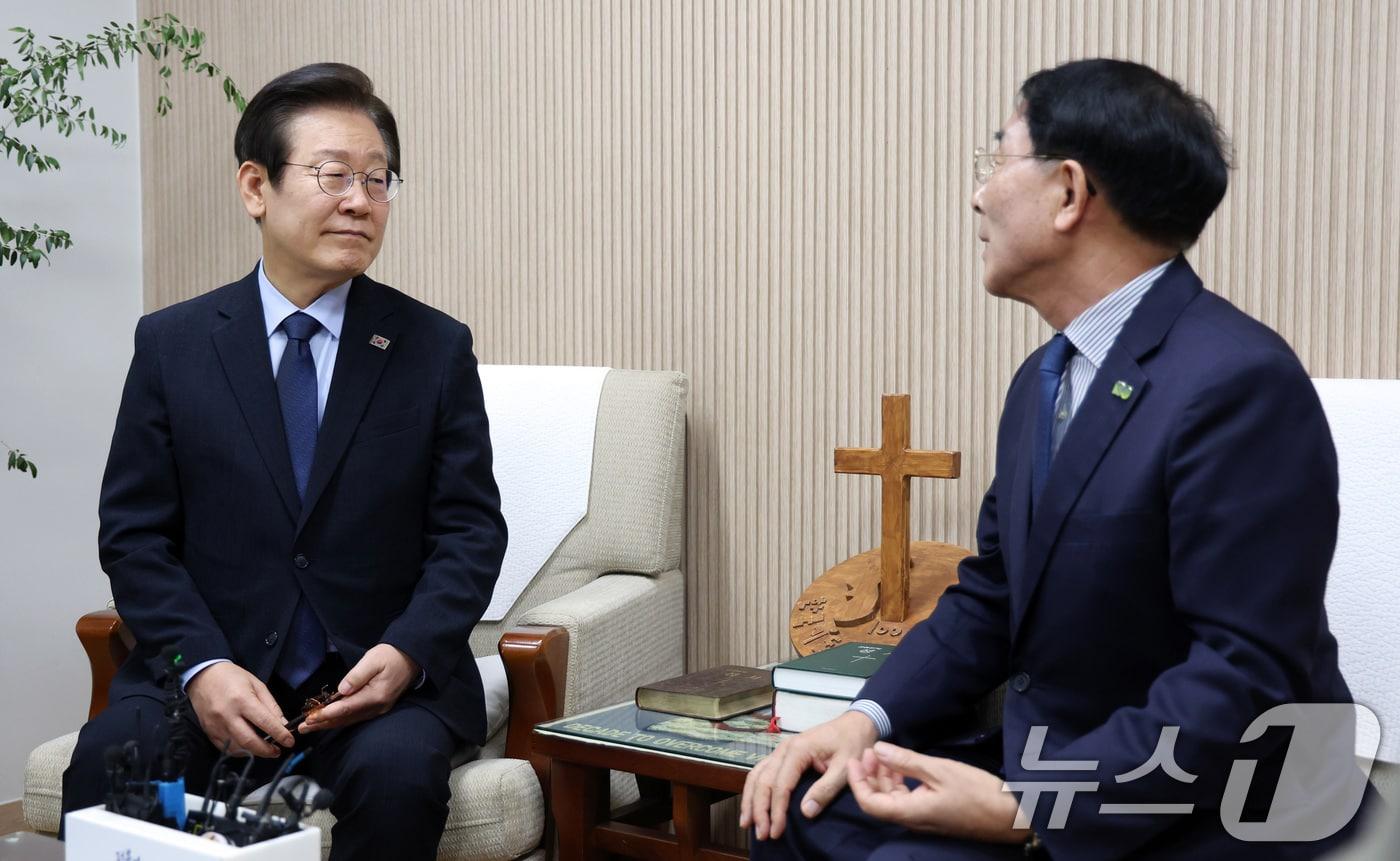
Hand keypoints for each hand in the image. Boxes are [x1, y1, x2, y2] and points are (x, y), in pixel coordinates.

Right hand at [186, 662, 294, 756]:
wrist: (203, 676)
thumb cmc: (233, 677)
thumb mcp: (257, 685)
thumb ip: (271, 706)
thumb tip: (283, 724)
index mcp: (242, 700)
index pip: (265, 722)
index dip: (279, 734)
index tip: (289, 741)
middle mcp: (227, 715)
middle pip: (249, 740)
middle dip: (266, 750)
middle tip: (277, 751)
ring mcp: (216, 725)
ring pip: (236, 748)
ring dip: (253, 752)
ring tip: (264, 749)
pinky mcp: (208, 732)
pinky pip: (225, 748)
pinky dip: (239, 751)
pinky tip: (248, 747)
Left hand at [298, 643, 419, 732]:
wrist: (411, 658)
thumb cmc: (391, 655)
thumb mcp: (373, 659)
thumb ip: (357, 675)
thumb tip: (342, 690)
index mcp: (376, 695)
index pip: (346, 708)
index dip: (327, 714)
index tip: (310, 718)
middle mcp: (377, 706)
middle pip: (346, 718)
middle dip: (323, 723)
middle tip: (302, 728)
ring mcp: (378, 709)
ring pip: (350, 720)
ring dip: (329, 723)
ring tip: (311, 726)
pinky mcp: (378, 707)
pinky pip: (356, 717)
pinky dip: (341, 719)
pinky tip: (330, 720)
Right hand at [740, 709, 879, 840]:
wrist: (856, 724)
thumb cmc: (853, 744)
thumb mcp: (846, 768)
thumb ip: (826, 789)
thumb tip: (805, 812)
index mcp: (798, 750)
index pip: (780, 784)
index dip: (776, 810)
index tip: (776, 831)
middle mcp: (784, 748)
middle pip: (763, 781)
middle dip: (759, 809)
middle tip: (761, 834)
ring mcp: (781, 750)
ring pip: (757, 775)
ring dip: (751, 800)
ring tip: (747, 823)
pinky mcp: (783, 754)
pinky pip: (762, 771)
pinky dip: (755, 789)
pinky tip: (752, 803)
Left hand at [846, 742, 1025, 842]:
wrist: (1011, 815)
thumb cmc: (978, 792)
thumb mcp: (939, 770)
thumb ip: (906, 761)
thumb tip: (878, 749)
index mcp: (910, 812)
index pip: (869, 803)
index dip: (857, 782)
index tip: (855, 759)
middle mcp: (913, 820)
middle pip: (878, 801)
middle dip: (869, 775)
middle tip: (871, 750)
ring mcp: (923, 818)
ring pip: (892, 799)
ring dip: (884, 777)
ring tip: (884, 754)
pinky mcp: (933, 814)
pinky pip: (907, 799)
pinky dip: (900, 782)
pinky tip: (903, 766)